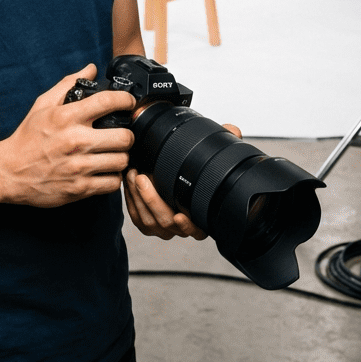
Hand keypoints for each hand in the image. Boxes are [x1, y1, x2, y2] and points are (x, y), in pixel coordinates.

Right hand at [0, 65, 135, 208]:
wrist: (9, 172)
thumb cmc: (27, 137)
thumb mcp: (43, 104)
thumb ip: (68, 84)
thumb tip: (91, 68)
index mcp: (67, 117)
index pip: (108, 102)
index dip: (126, 100)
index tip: (128, 102)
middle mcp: (75, 141)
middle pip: (124, 137)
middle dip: (128, 134)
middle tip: (123, 134)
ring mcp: (78, 167)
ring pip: (121, 161)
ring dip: (121, 156)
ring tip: (113, 153)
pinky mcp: (79, 188)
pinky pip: (113, 183)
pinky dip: (113, 177)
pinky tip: (105, 170)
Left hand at [124, 122, 242, 240]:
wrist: (168, 175)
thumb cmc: (191, 170)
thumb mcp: (207, 156)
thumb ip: (223, 143)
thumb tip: (232, 131)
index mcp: (200, 216)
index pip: (198, 230)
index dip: (188, 225)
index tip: (180, 216)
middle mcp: (182, 226)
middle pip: (166, 223)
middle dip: (152, 200)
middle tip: (141, 177)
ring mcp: (164, 228)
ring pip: (149, 221)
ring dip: (138, 197)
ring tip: (133, 174)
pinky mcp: (147, 224)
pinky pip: (137, 218)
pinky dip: (131, 200)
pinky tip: (129, 183)